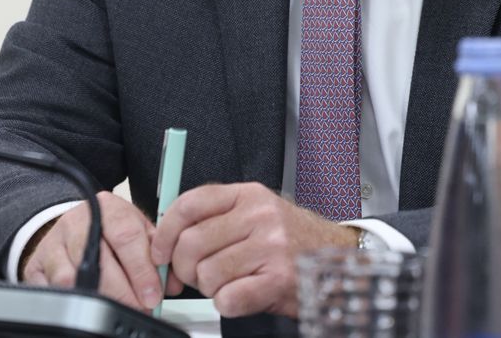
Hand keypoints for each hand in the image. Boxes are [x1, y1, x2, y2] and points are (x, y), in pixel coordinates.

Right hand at [20, 192, 184, 310]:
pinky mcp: (37, 265)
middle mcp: (78, 220)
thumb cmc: (109, 233)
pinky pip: (55, 289)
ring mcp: (54, 243)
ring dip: (101, 299)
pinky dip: (76, 301)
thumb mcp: (137, 233)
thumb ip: (156, 254)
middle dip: (125, 292)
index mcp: (108, 207)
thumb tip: (171, 282)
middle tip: (139, 307)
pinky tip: (92, 305)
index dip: (142, 269)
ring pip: (75, 278)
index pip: (127, 236)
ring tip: (118, 309)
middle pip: (101, 260)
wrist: (72, 230)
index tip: (153, 294)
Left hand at [149, 183, 354, 317]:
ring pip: (207, 274)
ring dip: (209, 288)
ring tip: (228, 283)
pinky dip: (226, 304)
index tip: (159, 252)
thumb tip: (167, 237)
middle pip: (192, 244)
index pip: (190, 204)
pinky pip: (229, 299)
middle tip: (196, 276)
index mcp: (249, 195)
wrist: (340, 260)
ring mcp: (271, 247)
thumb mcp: (257, 214)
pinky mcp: (279, 279)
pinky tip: (240, 296)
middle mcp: (260, 216)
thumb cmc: (292, 240)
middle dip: (185, 268)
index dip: (165, 232)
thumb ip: (218, 217)